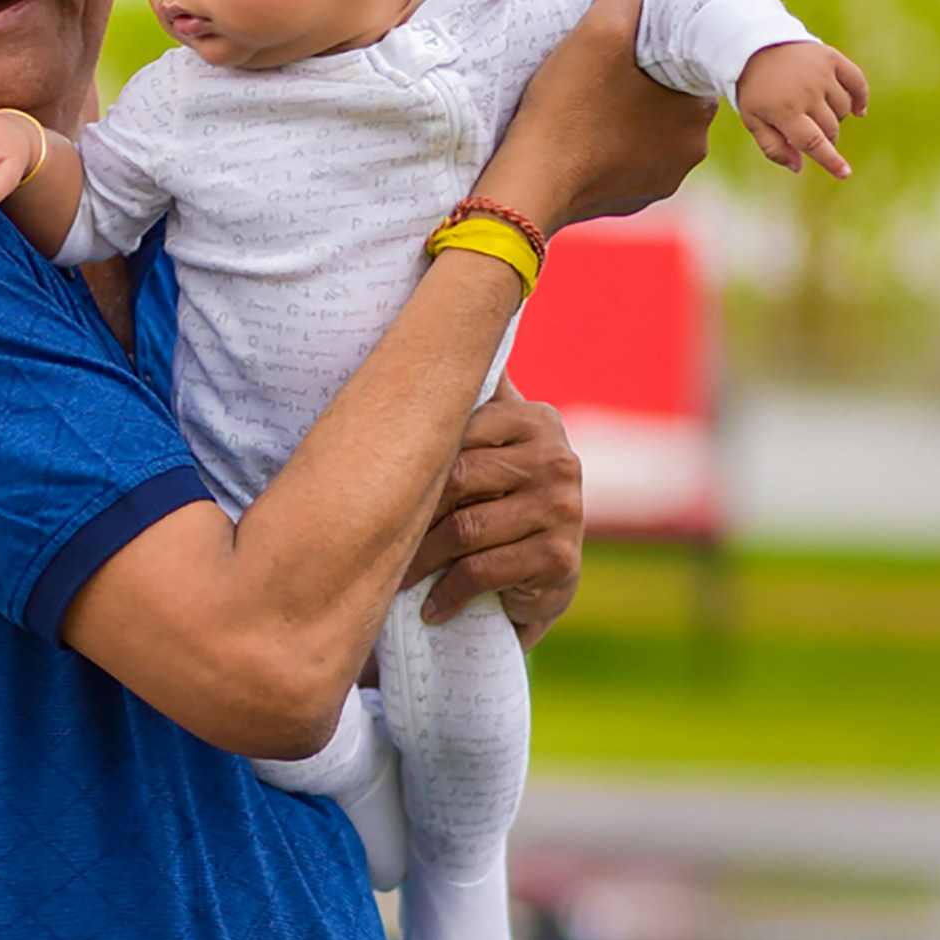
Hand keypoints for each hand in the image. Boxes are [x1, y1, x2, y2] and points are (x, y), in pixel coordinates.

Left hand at [397, 385, 583, 646]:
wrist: (543, 580)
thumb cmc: (498, 500)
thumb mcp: (487, 444)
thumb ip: (467, 396)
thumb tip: (417, 331)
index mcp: (536, 418)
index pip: (458, 427)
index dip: (413, 458)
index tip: (376, 479)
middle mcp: (557, 459)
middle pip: (457, 478)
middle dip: (412, 512)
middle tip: (376, 533)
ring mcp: (564, 509)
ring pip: (464, 528)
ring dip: (420, 559)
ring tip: (394, 575)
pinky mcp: (560, 559)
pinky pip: (483, 570)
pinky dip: (447, 592)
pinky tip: (430, 607)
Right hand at [482, 0, 714, 233]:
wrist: (526, 188)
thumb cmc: (567, 108)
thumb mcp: (597, 32)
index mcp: (696, 111)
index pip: (688, 62)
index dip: (658, 43)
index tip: (625, 37)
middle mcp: (689, 152)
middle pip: (669, 95)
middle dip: (642, 78)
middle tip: (602, 63)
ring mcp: (659, 181)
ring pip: (649, 129)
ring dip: (626, 112)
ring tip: (588, 96)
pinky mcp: (629, 200)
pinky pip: (626, 160)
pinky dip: (608, 145)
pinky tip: (580, 132)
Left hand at [736, 40, 868, 178]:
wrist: (755, 48)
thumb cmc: (756, 90)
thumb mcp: (753, 121)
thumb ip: (773, 147)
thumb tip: (798, 167)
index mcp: (784, 111)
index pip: (813, 142)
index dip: (830, 160)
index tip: (845, 173)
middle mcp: (805, 92)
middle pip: (830, 129)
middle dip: (824, 137)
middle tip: (810, 131)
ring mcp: (821, 74)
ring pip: (843, 109)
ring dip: (835, 117)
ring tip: (816, 111)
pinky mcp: (831, 58)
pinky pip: (857, 83)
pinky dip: (860, 98)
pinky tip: (857, 111)